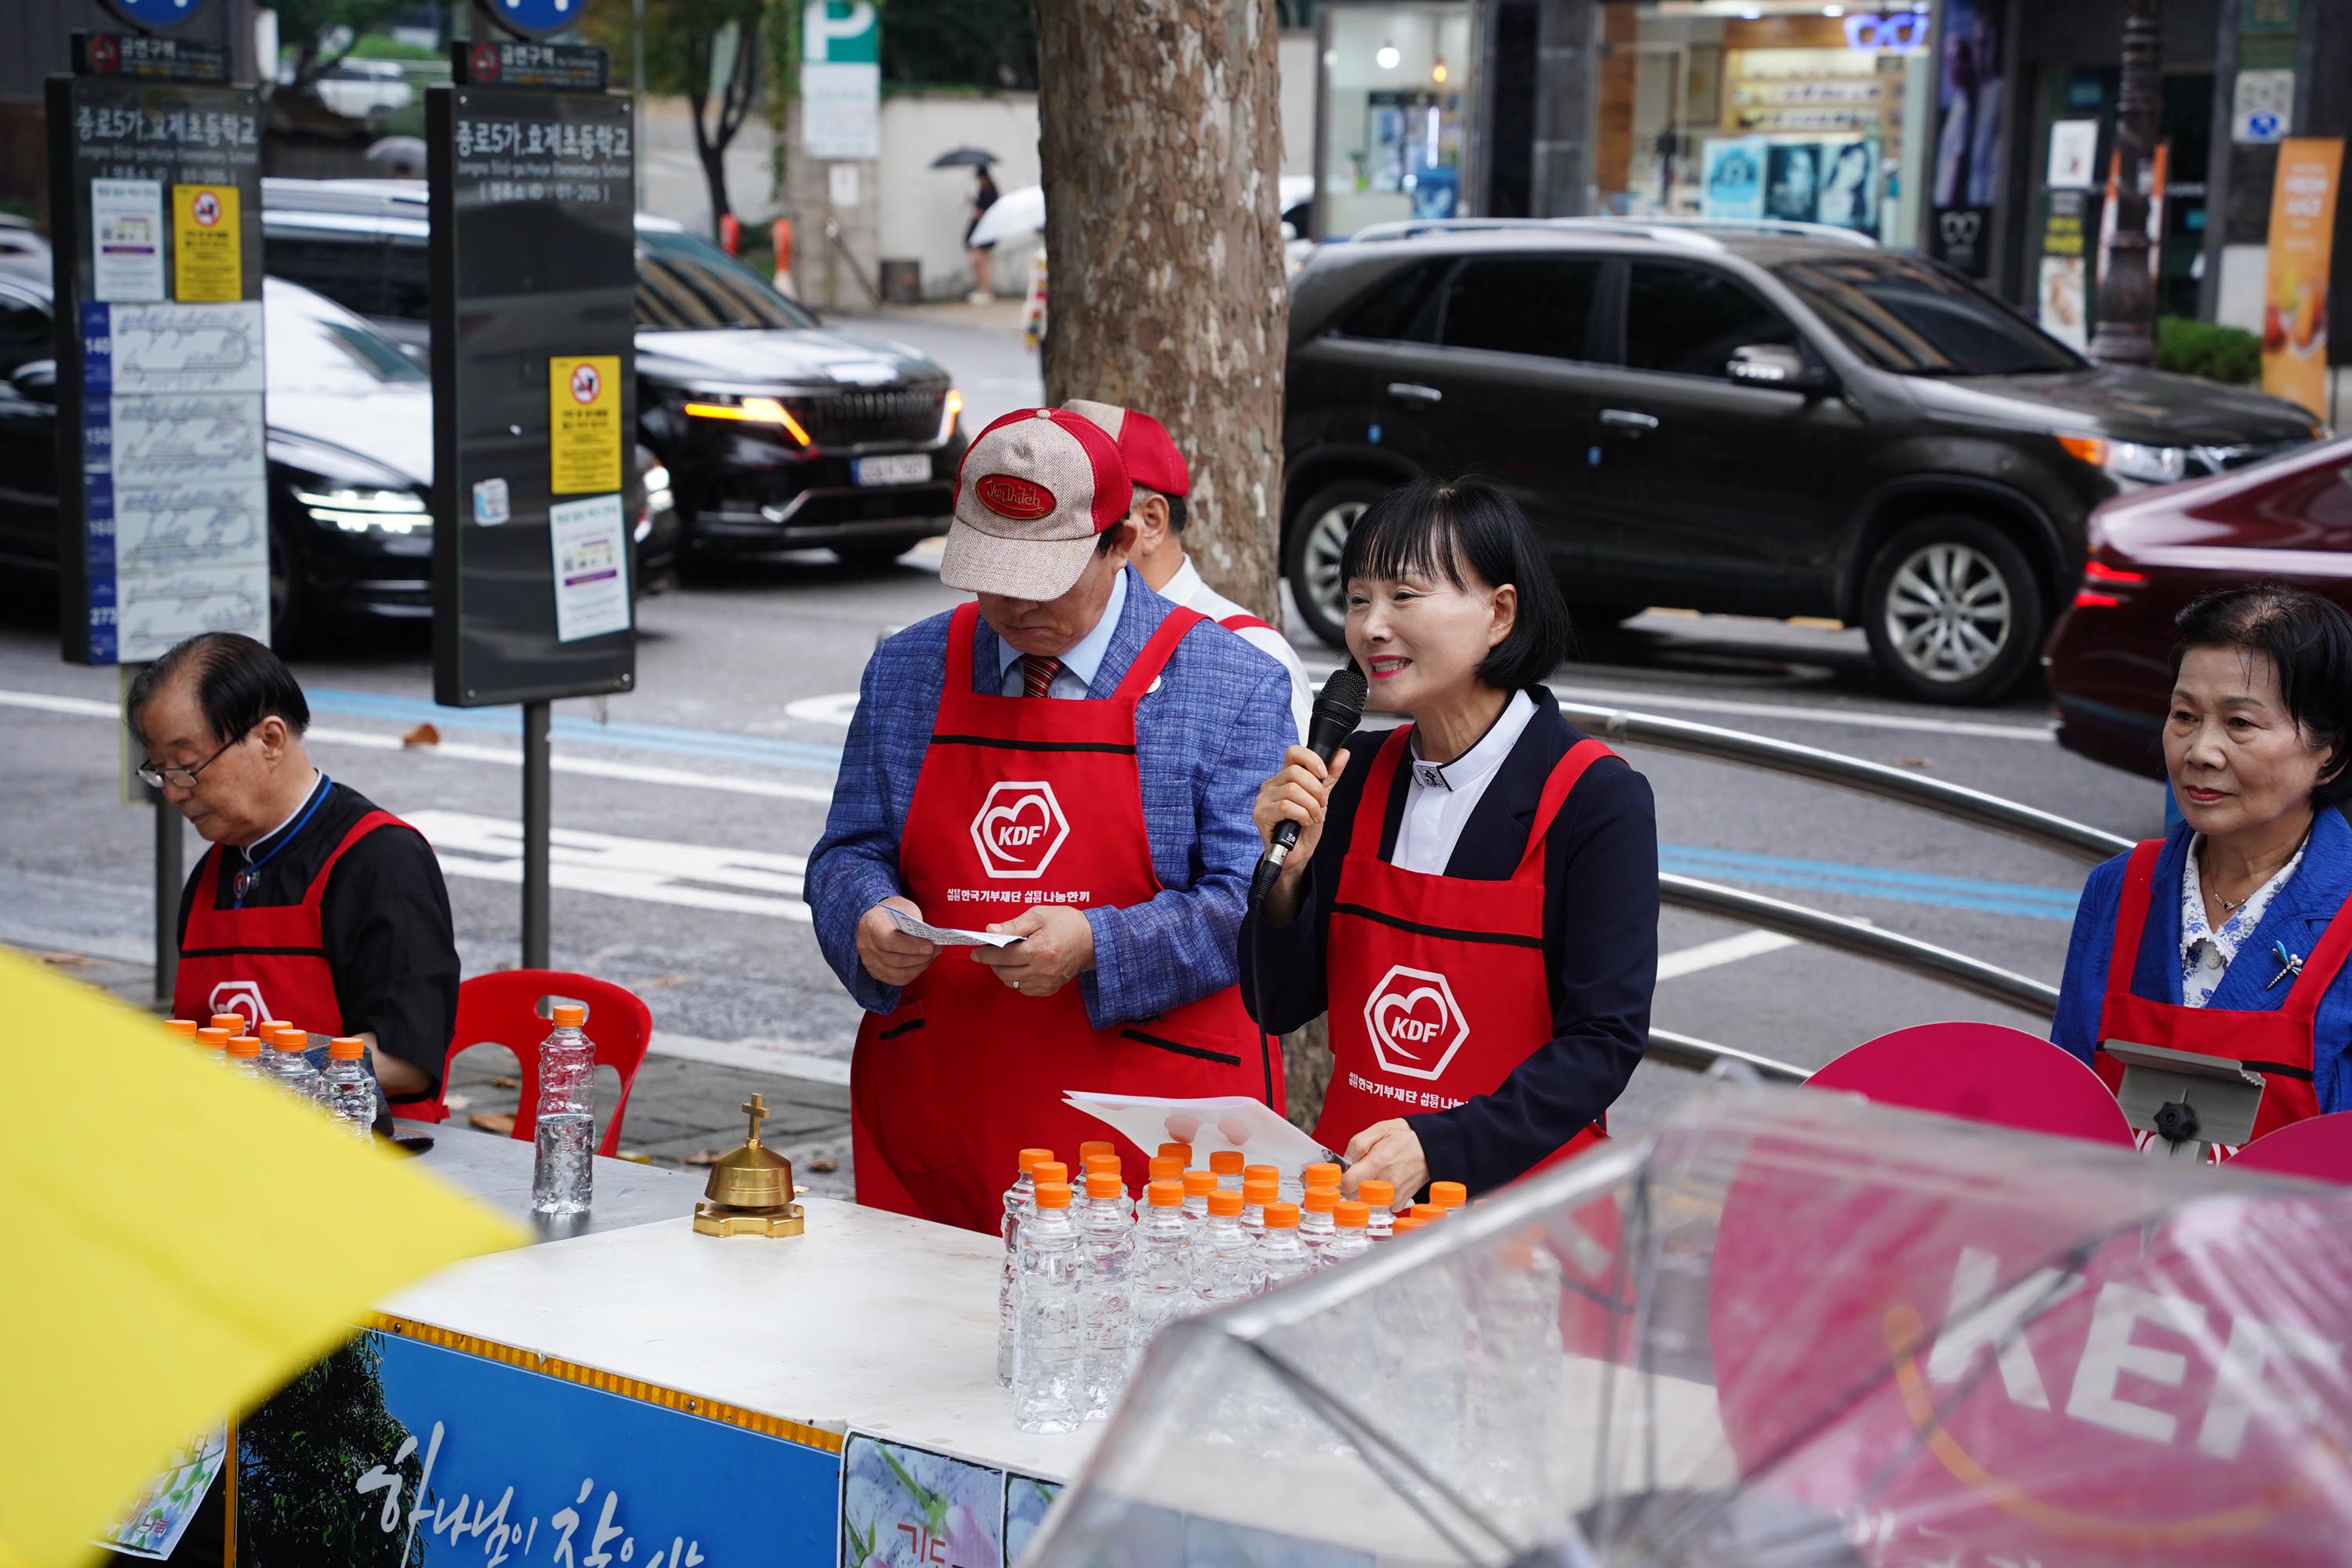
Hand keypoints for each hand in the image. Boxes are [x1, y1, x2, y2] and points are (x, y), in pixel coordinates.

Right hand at [856, 895, 938, 987]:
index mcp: (871, 924)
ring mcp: (868, 960)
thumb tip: (930, 943)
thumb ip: (915, 925)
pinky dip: (913, 974)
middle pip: (894, 959)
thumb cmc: (894, 912)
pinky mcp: (874, 972)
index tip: (930, 946)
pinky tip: (922, 964)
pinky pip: (896, 979)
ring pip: (897, 973)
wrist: (879, 918)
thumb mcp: (905, 909)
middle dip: (919, 957)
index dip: (912, 946)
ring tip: (931, 957)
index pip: (890, 940)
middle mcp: (865, 944)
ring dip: (919, 967)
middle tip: (936, 950)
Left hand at [971, 905, 1095, 997]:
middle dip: (992, 963)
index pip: (1004, 956)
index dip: (986, 955)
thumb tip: (991, 931)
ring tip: (1004, 959)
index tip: (975, 952)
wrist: (1092, 940)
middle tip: (990, 952)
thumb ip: (1014, 925)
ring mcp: (1047, 981)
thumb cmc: (1066, 923)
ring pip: (1013, 983)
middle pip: (1005, 972)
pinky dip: (1016, 980)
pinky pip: (1024, 989)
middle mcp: (1043, 969)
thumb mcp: (1039, 915)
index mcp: (1039, 949)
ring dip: (1003, 972)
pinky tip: (1019, 968)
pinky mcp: (1050, 988)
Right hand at [1251, 745, 1350, 921]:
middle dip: (1316, 790)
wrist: (1298, 854)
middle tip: (1322, 805)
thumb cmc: (1306, 827)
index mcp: (1284, 777)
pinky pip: (1286, 807)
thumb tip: (1343, 754)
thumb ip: (1331, 776)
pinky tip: (1304, 822)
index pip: (1293, 752)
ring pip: (1292, 790)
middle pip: (1295, 772)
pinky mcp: (1260, 814)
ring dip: (1311, 806)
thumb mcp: (1322, 798)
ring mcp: (1263, 799)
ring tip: (1315, 817)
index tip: (1324, 774)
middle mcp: (1271, 785)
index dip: (1311, 759)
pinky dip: (1302, 815)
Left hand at [1341, 1119, 1427, 1204]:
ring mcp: (1393, 1195)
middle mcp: (1386, 1182)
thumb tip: (1344, 1161)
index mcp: (1378, 1162)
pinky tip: (1380, 1184)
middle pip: (1352, 1195)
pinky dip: (1375, 1197)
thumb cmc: (1405, 1138)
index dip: (1338, 1179)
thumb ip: (1357, 1144)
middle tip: (1354, 1173)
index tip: (1337, 1175)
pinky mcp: (1399, 1202)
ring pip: (1364, 1202)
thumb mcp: (1379, 1130)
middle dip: (1348, 1186)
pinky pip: (1378, 1205)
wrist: (1431, 1148)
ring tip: (1369, 1177)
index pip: (1347, 1183)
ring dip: (1361, 1192)